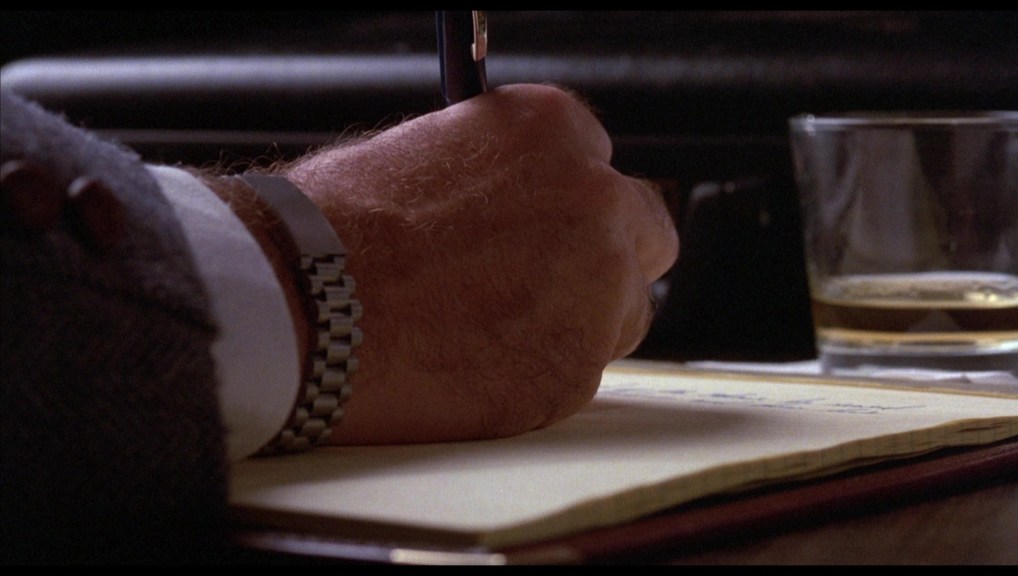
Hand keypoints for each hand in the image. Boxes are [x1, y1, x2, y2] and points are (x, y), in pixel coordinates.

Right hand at [286, 84, 678, 443]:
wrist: (299, 306)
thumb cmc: (335, 228)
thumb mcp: (423, 156)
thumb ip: (494, 176)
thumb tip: (505, 203)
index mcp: (553, 133)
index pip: (600, 164)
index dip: (567, 204)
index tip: (543, 227)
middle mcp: (595, 204)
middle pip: (643, 235)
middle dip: (605, 258)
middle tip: (548, 285)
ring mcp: (595, 293)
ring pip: (622, 314)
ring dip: (580, 322)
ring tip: (492, 334)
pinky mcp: (574, 373)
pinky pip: (579, 373)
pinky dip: (539, 375)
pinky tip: (473, 368)